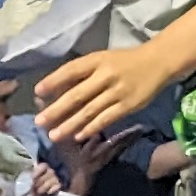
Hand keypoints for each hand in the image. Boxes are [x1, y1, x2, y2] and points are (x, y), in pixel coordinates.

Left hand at [37, 48, 158, 147]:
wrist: (158, 62)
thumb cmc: (123, 62)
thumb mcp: (103, 60)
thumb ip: (83, 73)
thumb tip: (56, 91)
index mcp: (97, 60)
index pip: (71, 70)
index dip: (54, 80)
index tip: (37, 92)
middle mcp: (105, 75)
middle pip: (77, 94)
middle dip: (56, 109)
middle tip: (39, 121)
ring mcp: (117, 92)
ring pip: (89, 110)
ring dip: (70, 124)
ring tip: (53, 135)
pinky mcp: (128, 106)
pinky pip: (106, 119)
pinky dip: (91, 128)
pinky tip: (78, 135)